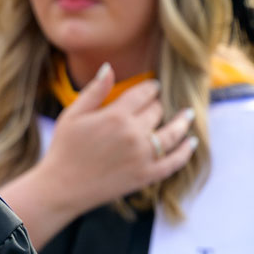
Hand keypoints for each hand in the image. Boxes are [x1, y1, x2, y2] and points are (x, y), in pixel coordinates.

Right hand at [34, 62, 195, 214]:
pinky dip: (185, 152)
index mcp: (115, 116)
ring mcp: (142, 156)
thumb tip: (109, 66)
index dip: (150, 87)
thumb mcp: (72, 114)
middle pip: (157, 111)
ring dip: (183, 122)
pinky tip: (191, 142)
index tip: (153, 86)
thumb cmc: (63, 148)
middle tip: (158, 105)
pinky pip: (174, 162)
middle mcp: (133, 134)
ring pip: (173, 133)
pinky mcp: (146, 175)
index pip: (144, 93)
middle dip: (158, 105)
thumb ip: (94, 90)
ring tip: (188, 115)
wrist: (62, 187)